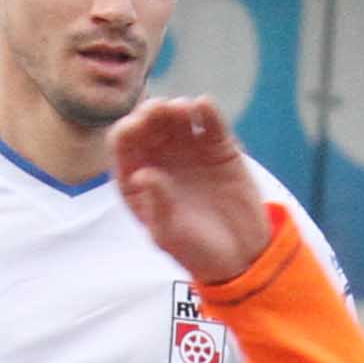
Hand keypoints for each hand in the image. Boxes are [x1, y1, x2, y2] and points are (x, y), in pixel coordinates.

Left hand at [110, 96, 281, 286]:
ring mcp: (188, 149)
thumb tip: (143, 173)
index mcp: (137, 178)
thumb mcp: (170, 235)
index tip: (135, 128)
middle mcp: (159, 158)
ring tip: (181, 110)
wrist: (240, 255)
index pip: (123, 145)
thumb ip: (156, 204)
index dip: (126, 132)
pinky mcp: (218, 146)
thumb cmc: (196, 250)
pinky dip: (206, 110)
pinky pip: (209, 121)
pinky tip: (203, 107)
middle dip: (150, 113)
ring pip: (176, 117)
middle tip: (158, 111)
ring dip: (175, 107)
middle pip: (148, 124)